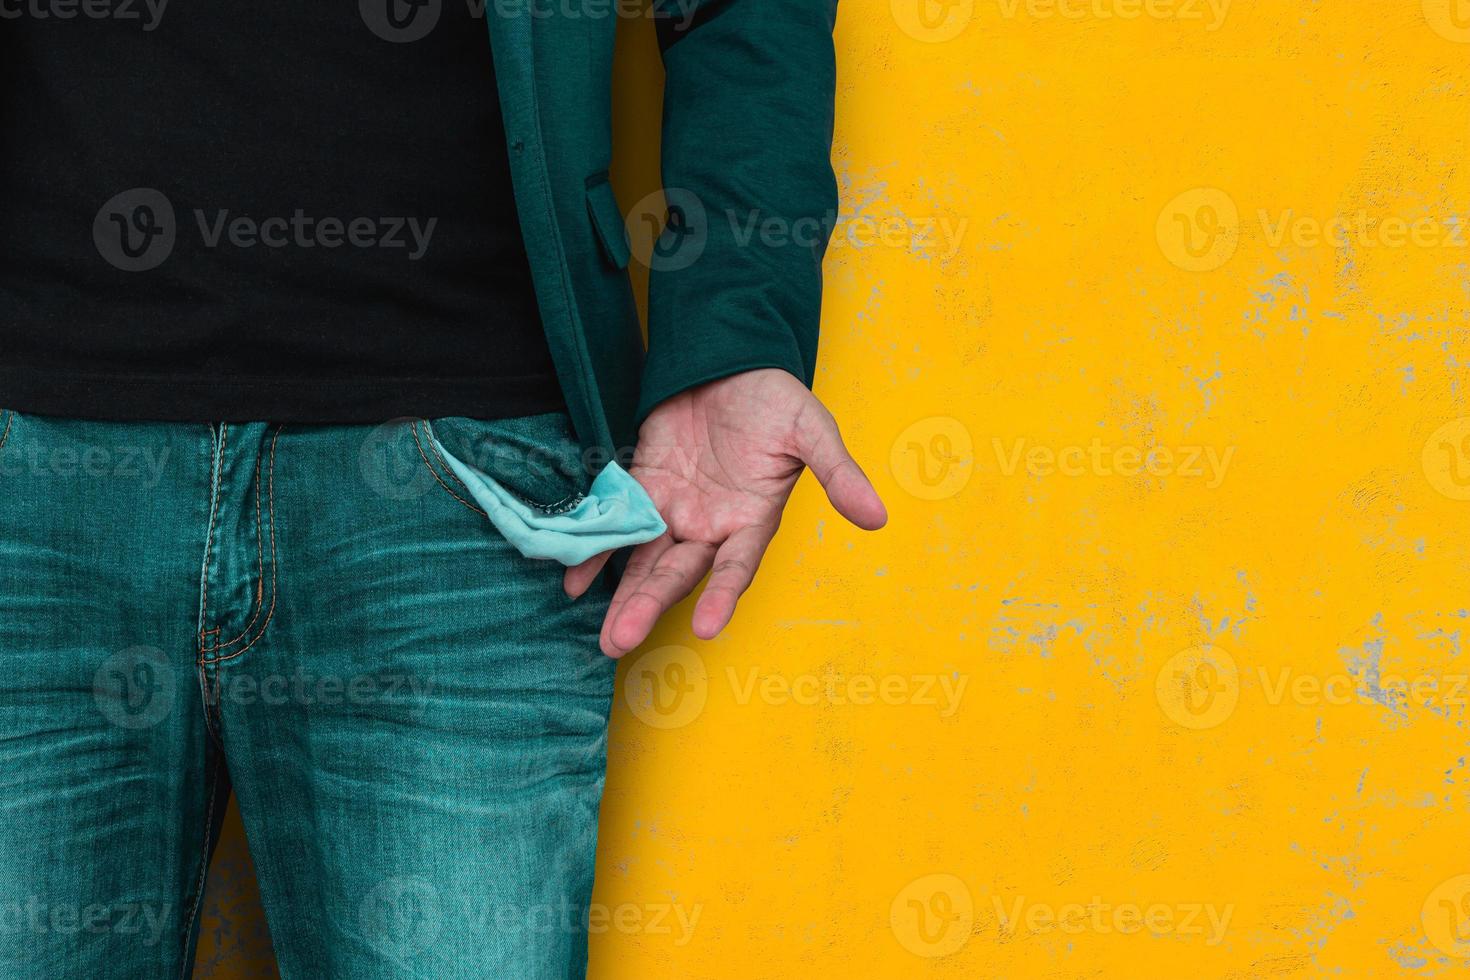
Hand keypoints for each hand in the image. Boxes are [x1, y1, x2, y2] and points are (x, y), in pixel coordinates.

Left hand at [564, 368, 888, 657]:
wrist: (730, 358)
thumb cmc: (775, 398)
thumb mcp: (812, 430)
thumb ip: (838, 474)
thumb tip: (878, 517)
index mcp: (753, 518)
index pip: (737, 566)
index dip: (722, 595)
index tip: (707, 628)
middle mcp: (711, 526)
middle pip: (678, 574)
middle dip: (649, 606)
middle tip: (620, 641)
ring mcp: (675, 510)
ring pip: (645, 562)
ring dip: (623, 597)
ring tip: (604, 635)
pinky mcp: (644, 488)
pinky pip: (618, 527)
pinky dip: (597, 553)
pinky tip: (574, 581)